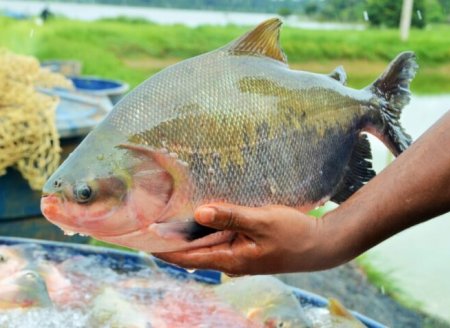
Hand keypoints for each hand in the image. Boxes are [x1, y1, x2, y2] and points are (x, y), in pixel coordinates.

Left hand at [154, 204, 341, 275]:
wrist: (320, 245)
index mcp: (231, 259)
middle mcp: (231, 261)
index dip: (165, 249)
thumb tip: (198, 213)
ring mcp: (239, 255)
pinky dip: (208, 228)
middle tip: (153, 220)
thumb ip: (230, 216)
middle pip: (194, 251)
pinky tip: (204, 215)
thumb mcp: (261, 221)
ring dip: (191, 232)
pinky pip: (220, 239)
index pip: (188, 258)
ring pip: (207, 244)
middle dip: (174, 238)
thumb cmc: (294, 234)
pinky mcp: (246, 247)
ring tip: (172, 214)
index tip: (144, 239)